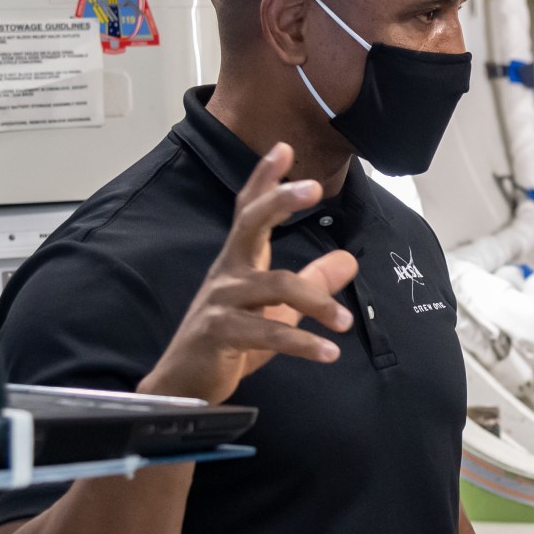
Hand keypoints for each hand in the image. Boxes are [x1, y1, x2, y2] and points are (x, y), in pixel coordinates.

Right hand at [140, 142, 357, 404]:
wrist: (185, 385)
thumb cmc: (230, 341)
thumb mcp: (278, 309)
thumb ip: (312, 282)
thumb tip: (349, 259)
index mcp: (239, 262)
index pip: (249, 211)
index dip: (265, 180)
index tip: (283, 148)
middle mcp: (227, 273)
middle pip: (251, 224)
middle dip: (280, 201)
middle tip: (313, 187)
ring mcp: (220, 301)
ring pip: (274, 285)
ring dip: (316, 303)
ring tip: (344, 323)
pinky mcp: (218, 333)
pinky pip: (267, 332)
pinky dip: (302, 344)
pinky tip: (328, 353)